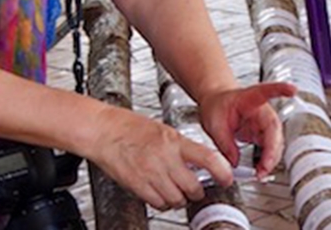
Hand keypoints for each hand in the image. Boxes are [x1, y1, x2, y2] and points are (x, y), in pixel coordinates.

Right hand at [91, 107, 231, 209]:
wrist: (103, 131)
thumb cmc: (130, 127)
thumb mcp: (163, 130)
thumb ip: (181, 148)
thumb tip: (199, 162)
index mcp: (174, 141)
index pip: (208, 158)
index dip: (222, 173)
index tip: (227, 179)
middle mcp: (164, 159)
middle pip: (193, 187)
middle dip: (197, 192)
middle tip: (196, 188)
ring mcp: (151, 174)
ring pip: (177, 199)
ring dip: (180, 199)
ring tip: (176, 191)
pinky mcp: (138, 186)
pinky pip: (158, 204)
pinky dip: (163, 203)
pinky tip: (161, 193)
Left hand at [198, 81, 296, 178]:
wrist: (215, 103)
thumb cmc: (217, 104)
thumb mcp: (214, 123)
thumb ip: (225, 143)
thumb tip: (235, 162)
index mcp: (249, 98)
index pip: (266, 91)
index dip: (281, 89)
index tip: (292, 89)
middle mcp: (262, 110)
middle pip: (274, 129)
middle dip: (272, 151)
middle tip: (263, 168)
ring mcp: (264, 123)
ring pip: (275, 142)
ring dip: (271, 159)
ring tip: (260, 173)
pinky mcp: (263, 134)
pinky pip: (270, 149)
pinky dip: (267, 160)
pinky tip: (260, 170)